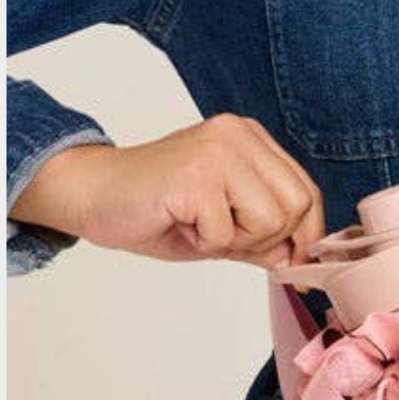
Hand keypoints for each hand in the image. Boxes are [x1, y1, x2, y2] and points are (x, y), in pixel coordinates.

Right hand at [12, 114, 325, 268]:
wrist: (92, 195)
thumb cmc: (153, 209)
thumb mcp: (221, 224)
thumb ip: (263, 234)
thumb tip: (301, 257)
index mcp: (249, 138)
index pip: (306, 190)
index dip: (306, 234)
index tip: (294, 265)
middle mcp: (238, 134)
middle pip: (297, 205)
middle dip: (266, 239)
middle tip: (221, 238)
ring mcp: (218, 150)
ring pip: (270, 219)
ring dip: (234, 240)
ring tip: (198, 227)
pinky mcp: (196, 175)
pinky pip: (226, 233)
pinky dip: (204, 243)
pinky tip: (179, 223)